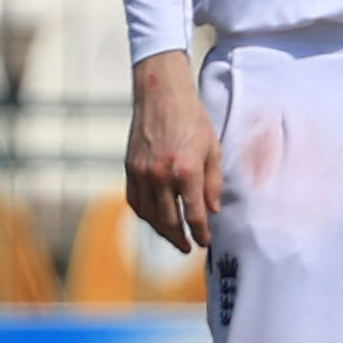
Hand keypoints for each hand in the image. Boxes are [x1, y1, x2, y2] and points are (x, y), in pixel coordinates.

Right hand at [125, 50, 221, 254]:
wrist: (161, 95)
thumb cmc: (192, 119)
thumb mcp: (212, 149)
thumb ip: (213, 183)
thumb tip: (212, 210)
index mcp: (186, 171)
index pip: (194, 215)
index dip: (201, 233)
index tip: (205, 242)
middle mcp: (161, 176)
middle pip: (169, 221)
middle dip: (179, 238)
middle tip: (187, 247)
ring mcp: (142, 173)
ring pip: (149, 214)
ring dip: (161, 230)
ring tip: (172, 236)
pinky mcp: (130, 168)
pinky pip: (135, 200)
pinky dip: (144, 214)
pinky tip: (153, 218)